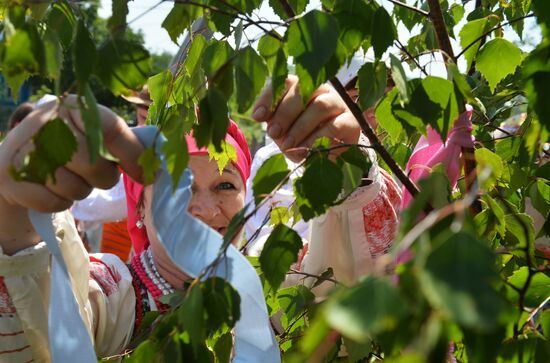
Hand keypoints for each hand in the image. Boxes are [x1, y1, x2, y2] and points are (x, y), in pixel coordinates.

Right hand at [0, 95, 142, 253]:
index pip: (110, 128)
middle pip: (93, 163)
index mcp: (72, 107)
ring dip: (79, 191)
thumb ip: (127, 146)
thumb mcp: (98, 139)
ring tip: (71, 179)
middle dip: (102, 178)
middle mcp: (45, 121)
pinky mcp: (9, 175)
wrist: (16, 162)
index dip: (131, 154)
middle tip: (94, 174)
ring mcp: (23, 148)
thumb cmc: (69, 148)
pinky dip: (59, 202)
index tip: (144, 175)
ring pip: (73, 187)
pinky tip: (51, 189)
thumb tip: (153, 169)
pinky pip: (54, 202)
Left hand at [252, 75, 359, 161]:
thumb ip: (273, 121)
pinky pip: (334, 125)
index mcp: (301, 87)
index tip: (258, 116)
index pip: (285, 80)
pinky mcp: (351, 122)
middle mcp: (321, 90)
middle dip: (284, 113)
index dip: (269, 96)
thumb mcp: (284, 131)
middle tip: (274, 133)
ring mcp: (338, 104)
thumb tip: (258, 115)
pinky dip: (317, 138)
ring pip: (320, 105)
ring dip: (300, 126)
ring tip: (288, 144)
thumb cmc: (302, 139)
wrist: (328, 158)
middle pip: (303, 89)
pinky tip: (306, 150)